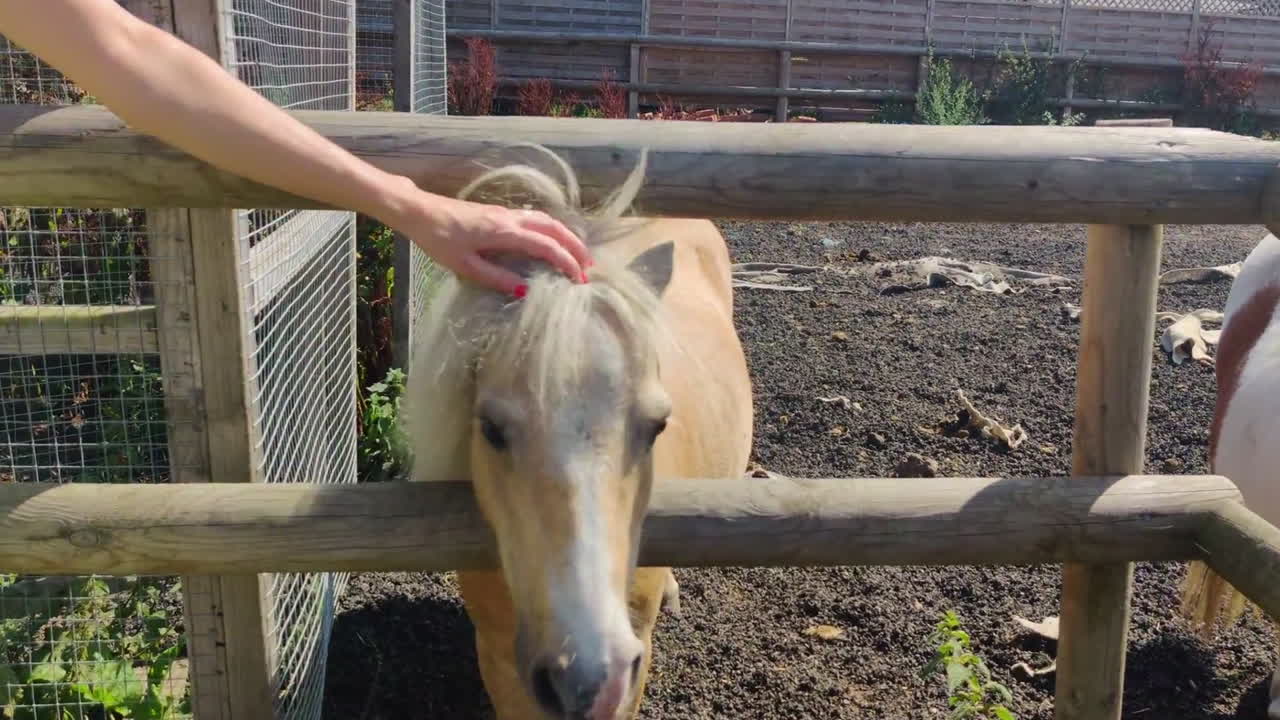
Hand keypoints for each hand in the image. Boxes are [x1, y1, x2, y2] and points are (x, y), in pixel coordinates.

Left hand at [403, 194, 591, 296]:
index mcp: (504, 231)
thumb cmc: (438, 240)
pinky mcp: (499, 213)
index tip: (579, 280)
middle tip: (588, 268)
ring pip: (547, 219)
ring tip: (577, 255)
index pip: (546, 245)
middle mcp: (510, 218)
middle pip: (554, 227)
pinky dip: (552, 229)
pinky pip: (535, 218)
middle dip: (575, 246)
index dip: (566, 262)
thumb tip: (524, 290)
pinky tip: (552, 241)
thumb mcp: (464, 265)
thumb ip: (496, 278)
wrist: (420, 212)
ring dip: (565, 236)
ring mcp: (506, 213)